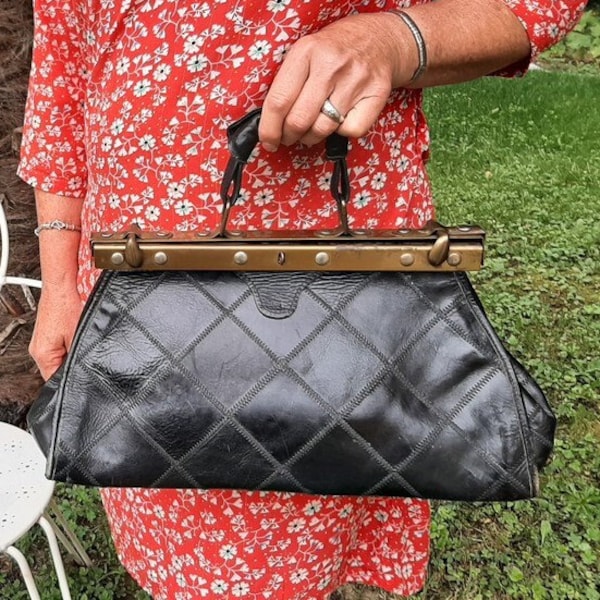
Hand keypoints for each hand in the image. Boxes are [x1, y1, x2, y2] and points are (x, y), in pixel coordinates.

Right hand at [29, 285, 83, 379]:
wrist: (60, 289)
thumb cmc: (66, 307)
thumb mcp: (77, 336)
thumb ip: (78, 355)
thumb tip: (82, 368)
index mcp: (43, 355)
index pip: (53, 379)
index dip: (69, 379)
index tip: (80, 376)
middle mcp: (37, 351)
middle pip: (54, 370)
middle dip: (69, 366)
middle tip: (82, 357)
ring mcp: (39, 343)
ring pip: (56, 359)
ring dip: (68, 355)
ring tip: (75, 343)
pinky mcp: (44, 336)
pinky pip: (55, 349)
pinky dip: (65, 346)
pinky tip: (72, 337)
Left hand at [259, 12, 415, 149]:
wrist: (379, 39)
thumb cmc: (335, 51)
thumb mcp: (306, 53)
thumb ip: (287, 83)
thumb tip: (269, 124)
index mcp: (306, 51)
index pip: (279, 101)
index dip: (269, 129)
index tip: (268, 141)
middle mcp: (331, 65)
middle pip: (299, 120)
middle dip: (290, 136)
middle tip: (290, 136)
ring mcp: (355, 80)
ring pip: (323, 129)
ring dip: (312, 137)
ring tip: (313, 127)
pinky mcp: (376, 95)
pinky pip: (350, 131)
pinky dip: (342, 132)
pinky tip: (340, 118)